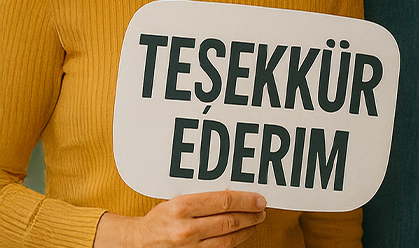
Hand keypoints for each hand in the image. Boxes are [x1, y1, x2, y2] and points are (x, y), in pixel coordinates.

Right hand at [94, 190, 266, 247]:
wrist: (139, 242)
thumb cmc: (160, 219)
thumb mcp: (177, 201)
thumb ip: (204, 198)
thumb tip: (235, 194)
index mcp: (182, 208)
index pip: (224, 202)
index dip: (246, 200)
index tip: (259, 199)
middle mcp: (186, 229)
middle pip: (230, 221)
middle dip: (251, 215)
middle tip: (262, 210)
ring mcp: (189, 247)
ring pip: (228, 239)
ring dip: (247, 230)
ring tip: (256, 222)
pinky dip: (235, 242)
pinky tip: (241, 235)